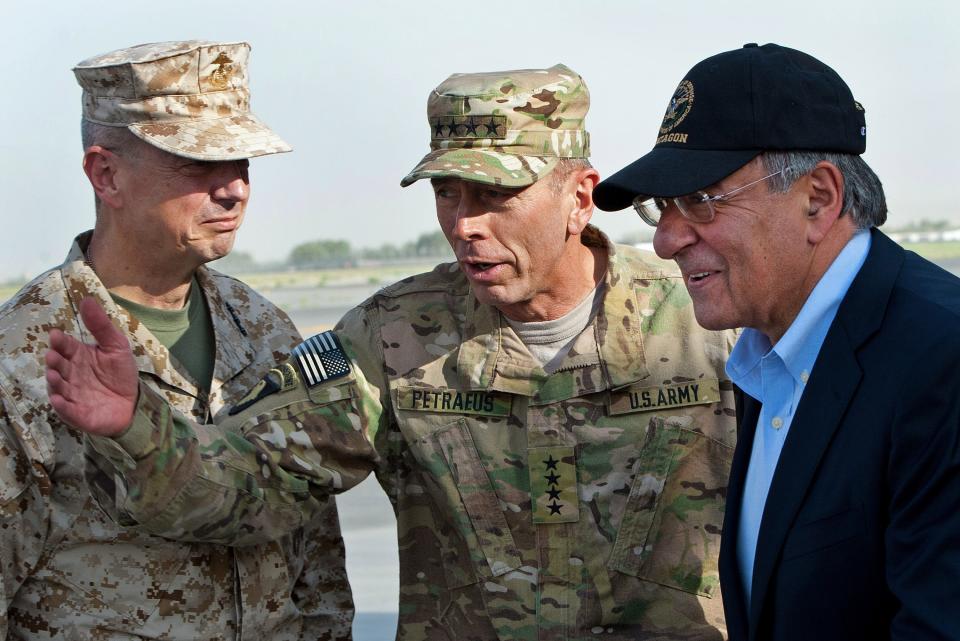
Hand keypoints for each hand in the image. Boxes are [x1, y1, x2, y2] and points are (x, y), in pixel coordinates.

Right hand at [46, 297, 138, 435]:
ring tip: (53, 374)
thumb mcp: (116, 345)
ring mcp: (72, 394)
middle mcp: (71, 374)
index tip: (56, 335)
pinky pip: (66, 410)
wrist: (134, 403)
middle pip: (58, 365)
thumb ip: (101, 325)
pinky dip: (61, 406)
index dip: (60, 341)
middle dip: (54, 360)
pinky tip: (58, 399)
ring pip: (58, 386)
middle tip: (53, 355)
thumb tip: (86, 299)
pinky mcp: (77, 413)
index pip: (65, 346)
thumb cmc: (121, 373)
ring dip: (54, 381)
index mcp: (78, 356)